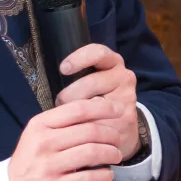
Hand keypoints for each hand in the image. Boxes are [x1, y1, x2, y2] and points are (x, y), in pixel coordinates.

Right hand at [8, 99, 124, 180]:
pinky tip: (107, 175)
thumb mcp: (40, 135)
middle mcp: (43, 142)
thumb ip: (64, 122)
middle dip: (111, 134)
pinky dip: (104, 176)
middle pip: (89, 131)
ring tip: (116, 156)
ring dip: (111, 153)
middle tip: (118, 140)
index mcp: (40, 124)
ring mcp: (49, 165)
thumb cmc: (32, 160)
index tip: (119, 109)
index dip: (103, 108)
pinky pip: (89, 178)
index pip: (78, 109)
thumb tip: (98, 105)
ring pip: (91, 153)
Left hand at [56, 44, 139, 160]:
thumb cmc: (95, 99)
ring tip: (69, 116)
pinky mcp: (129, 117)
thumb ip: (77, 76)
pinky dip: (89, 125)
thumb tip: (51, 78)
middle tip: (60, 103)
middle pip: (92, 81)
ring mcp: (128, 97)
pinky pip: (102, 121)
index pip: (98, 52)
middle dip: (71, 94)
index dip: (79, 58)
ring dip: (78, 111)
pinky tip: (82, 127)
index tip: (63, 69)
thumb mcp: (88, 82)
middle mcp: (124, 76)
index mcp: (112, 62)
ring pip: (96, 103)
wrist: (120, 128)